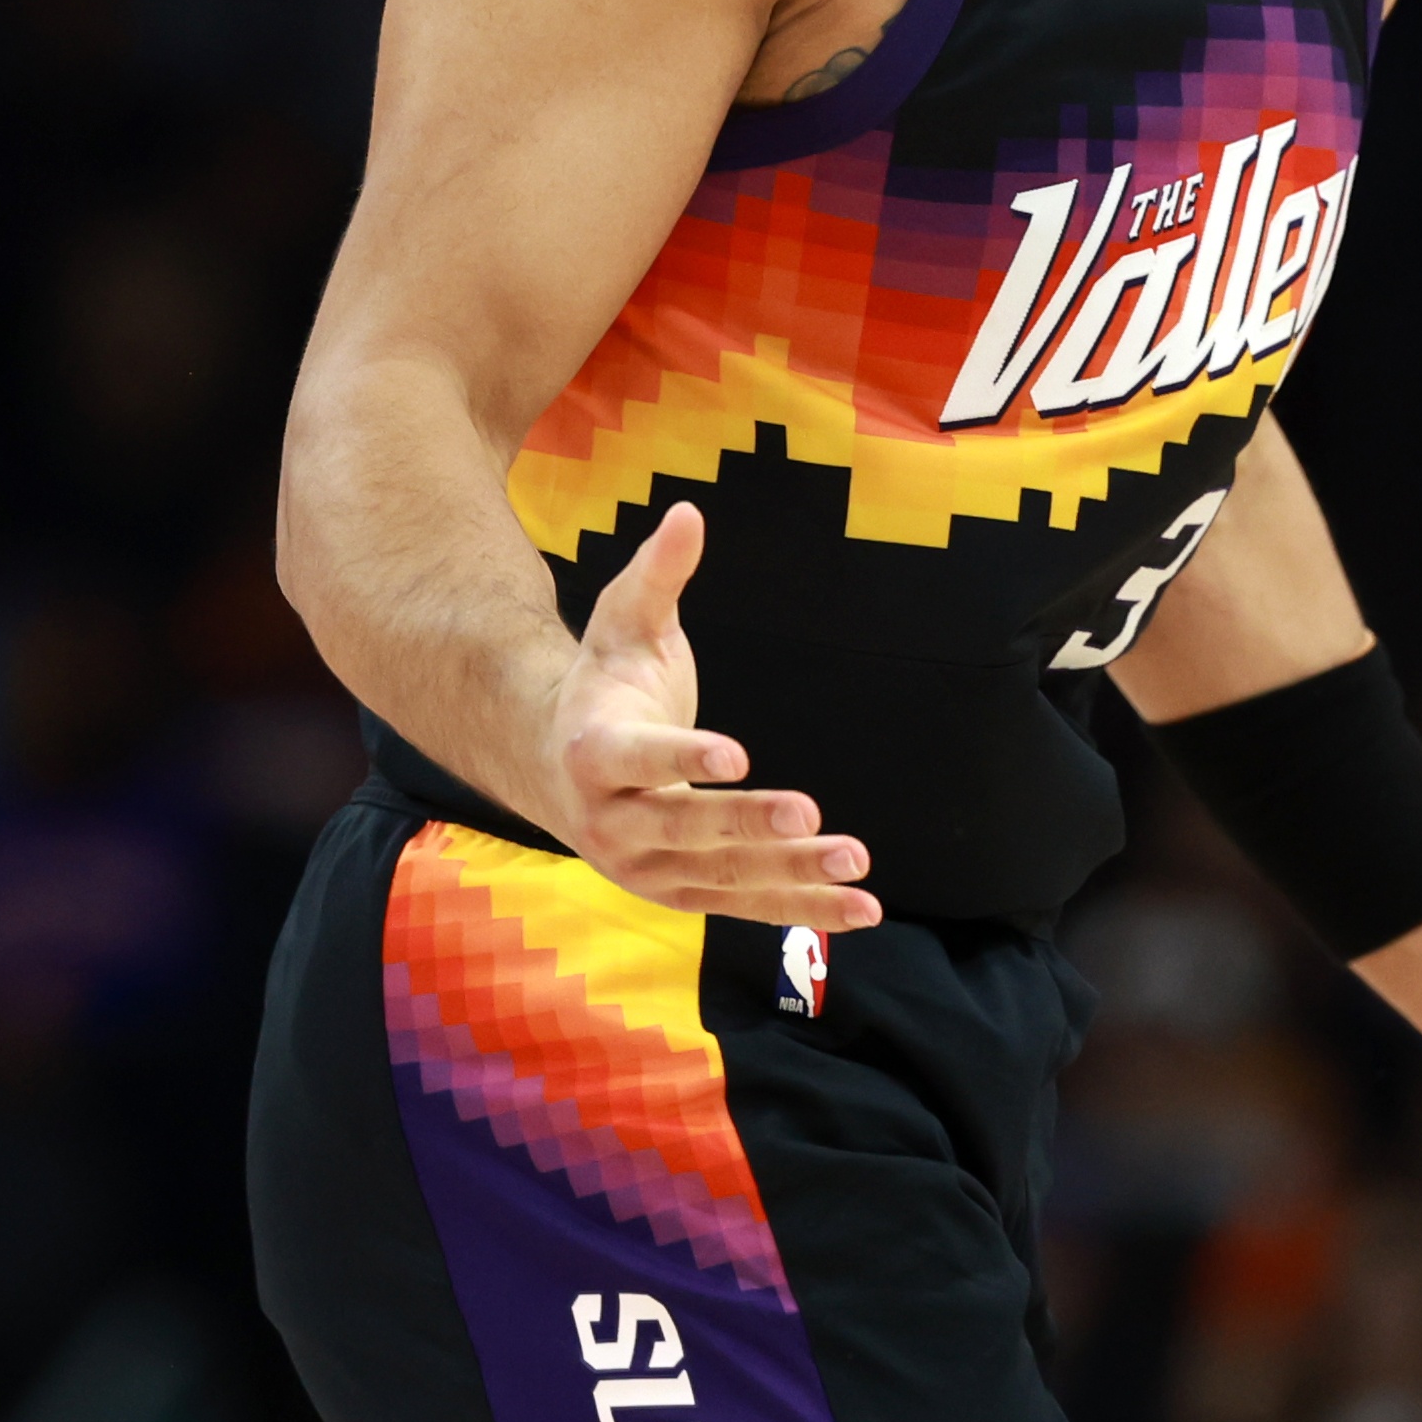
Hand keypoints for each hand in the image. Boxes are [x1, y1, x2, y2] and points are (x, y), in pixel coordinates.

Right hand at [547, 502, 882, 929]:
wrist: (558, 764)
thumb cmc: (606, 684)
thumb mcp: (624, 624)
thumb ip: (658, 574)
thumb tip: (689, 511)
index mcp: (596, 752)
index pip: (641, 759)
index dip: (685, 759)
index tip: (736, 755)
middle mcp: (614, 822)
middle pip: (685, 828)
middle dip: (748, 824)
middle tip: (809, 814)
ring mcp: (648, 868)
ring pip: (726, 877)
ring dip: (793, 875)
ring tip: (857, 864)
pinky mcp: (684, 893)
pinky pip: (749, 907)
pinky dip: (805, 911)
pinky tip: (863, 910)